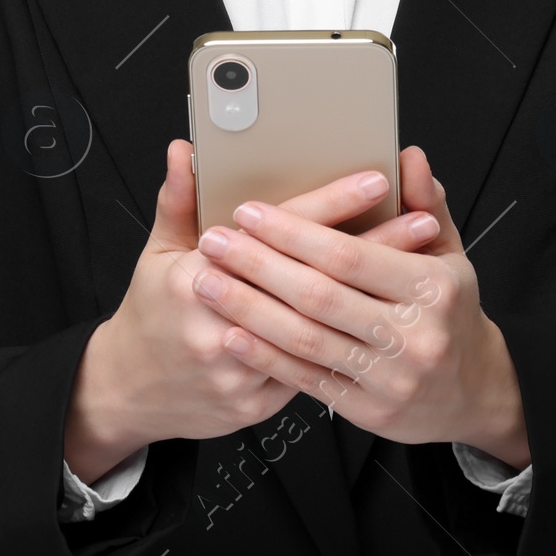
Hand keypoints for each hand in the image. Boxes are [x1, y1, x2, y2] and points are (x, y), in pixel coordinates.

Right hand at [63, 140, 440, 483]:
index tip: (375, 181)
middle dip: (375, 248)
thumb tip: (186, 151)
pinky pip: (313, 372)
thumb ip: (179, 201)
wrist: (131, 392)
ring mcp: (239, 373)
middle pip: (313, 281)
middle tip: (423, 221)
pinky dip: (352, 344)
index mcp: (195, 280)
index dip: (331, 205)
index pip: (278, 234)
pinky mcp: (256, 404)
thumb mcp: (157, 252)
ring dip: (377, 297)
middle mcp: (218, 328)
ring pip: (322, 332)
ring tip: (424, 266)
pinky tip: (388, 321)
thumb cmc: (152, 313)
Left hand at [189, 145, 529, 465]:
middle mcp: (414, 336)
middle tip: (215, 242)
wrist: (474, 393)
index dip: (294, 234)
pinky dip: (265, 354)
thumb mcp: (450, 254)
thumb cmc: (452, 312)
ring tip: (208, 281)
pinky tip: (233, 332)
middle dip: (258, 265)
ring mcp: (390, 379)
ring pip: (305, 338)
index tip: (250, 213)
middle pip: (318, 296)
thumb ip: (426, 203)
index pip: (350, 256)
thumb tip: (408, 157)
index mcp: (433, 288)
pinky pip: (306, 378)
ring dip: (248, 308)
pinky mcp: (368, 410)